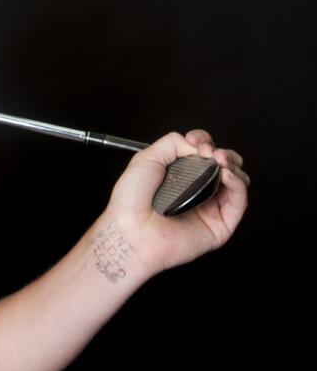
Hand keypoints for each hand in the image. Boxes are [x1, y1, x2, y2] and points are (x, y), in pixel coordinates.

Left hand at [105, 130, 248, 274]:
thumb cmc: (131, 201)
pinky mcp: (220, 225)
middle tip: (210, 152)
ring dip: (233, 165)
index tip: (194, 140)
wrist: (130, 230)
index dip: (205, 142)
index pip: (205, 153)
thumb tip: (197, 143)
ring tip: (219, 161)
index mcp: (181, 176)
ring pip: (237, 181)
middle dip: (223, 152)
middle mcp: (197, 191)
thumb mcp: (146, 159)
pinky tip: (226, 174)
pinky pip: (239, 201)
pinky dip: (238, 183)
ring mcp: (209, 207)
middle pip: (226, 165)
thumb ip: (173, 143)